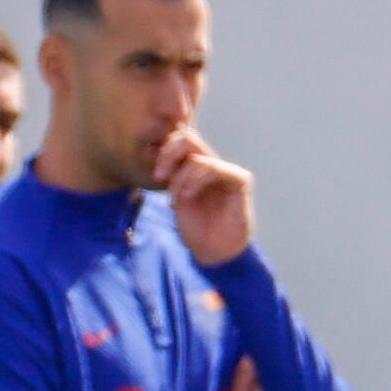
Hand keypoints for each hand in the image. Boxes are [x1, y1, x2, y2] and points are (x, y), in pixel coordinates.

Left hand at [160, 130, 256, 262]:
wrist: (214, 252)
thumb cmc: (195, 228)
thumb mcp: (175, 196)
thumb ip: (170, 173)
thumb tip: (151, 149)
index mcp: (194, 166)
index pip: (179, 140)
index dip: (163, 150)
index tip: (154, 174)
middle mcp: (210, 164)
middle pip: (187, 137)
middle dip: (167, 154)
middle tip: (159, 176)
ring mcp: (225, 171)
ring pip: (197, 154)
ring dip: (180, 177)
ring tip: (175, 198)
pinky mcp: (239, 180)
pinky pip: (213, 167)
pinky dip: (195, 180)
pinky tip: (187, 196)